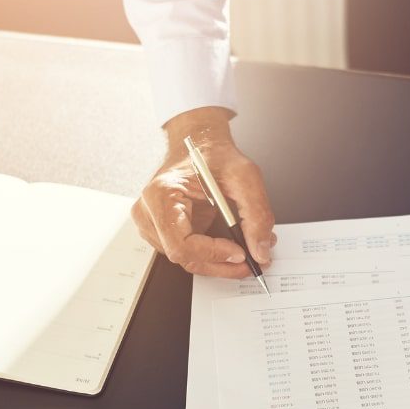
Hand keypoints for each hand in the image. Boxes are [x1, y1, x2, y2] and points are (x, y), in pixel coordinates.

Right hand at [132, 107, 275, 278]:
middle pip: (184, 258)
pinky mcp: (162, 231)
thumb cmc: (213, 155)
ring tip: (245, 250)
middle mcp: (149, 212)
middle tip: (251, 262)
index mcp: (161, 195)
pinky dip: (211, 255)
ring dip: (218, 262)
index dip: (213, 255)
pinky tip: (229, 246)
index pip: (182, 244)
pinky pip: (187, 254)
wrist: (199, 143)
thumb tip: (261, 251)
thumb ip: (257, 214)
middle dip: (220, 264)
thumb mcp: (244, 177)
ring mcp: (152, 224)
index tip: (240, 253)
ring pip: (187, 260)